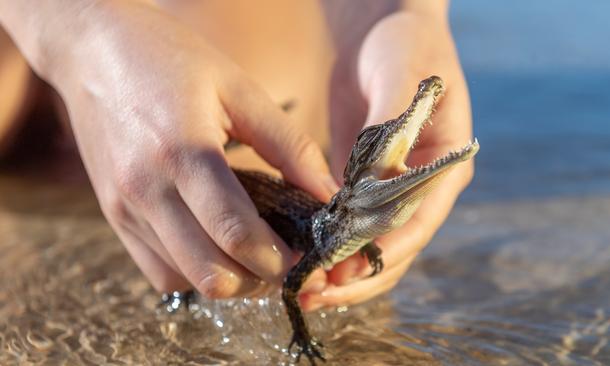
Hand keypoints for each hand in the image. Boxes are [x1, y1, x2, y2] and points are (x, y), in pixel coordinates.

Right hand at [42, 2, 336, 297]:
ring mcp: (123, 208)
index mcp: (183, 152)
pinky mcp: (113, 216)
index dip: (279, 259)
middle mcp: (146, 190)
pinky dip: (195, 273)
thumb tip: (329, 195)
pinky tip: (216, 246)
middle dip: (259, 279)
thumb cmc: (172, 60)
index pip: (235, 233)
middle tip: (287, 261)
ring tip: (255, 254)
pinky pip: (158, 272)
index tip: (307, 259)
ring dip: (229, 279)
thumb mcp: (239, 89)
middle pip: (210, 273)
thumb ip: (289, 145)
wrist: (93, 51)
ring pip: (184, 280)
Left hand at [302, 11, 474, 309]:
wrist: (384, 27)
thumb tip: (376, 181)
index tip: (347, 271)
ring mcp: (394, 189)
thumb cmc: (404, 45)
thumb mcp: (401, 77)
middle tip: (315, 289)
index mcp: (443, 166)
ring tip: (304, 285)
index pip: (418, 222)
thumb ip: (392, 128)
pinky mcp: (365, 183)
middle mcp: (422, 187)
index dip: (384, 252)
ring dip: (342, 269)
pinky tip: (302, 254)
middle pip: (396, 248)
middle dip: (358, 274)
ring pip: (373, 246)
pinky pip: (351, 224)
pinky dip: (330, 243)